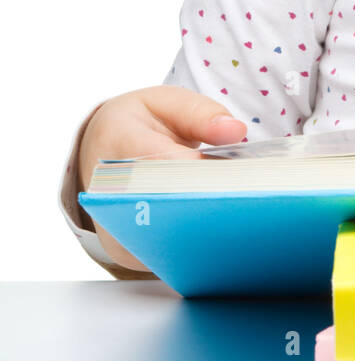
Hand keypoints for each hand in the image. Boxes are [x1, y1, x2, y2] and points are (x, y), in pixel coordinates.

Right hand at [78, 86, 246, 270]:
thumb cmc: (141, 123)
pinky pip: (161, 258)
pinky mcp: (125, 250)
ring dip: (202, 230)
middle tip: (249, 203)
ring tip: (241, 218)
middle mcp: (105, 189)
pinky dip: (193, 247)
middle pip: (160, 207)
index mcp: (116, 140)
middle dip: (205, 205)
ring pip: (160, 240)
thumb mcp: (168, 102)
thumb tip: (237, 132)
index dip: (198, 174)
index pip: (159, 162)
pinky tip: (223, 234)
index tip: (236, 178)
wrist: (99, 148)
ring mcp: (112, 226)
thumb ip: (202, 114)